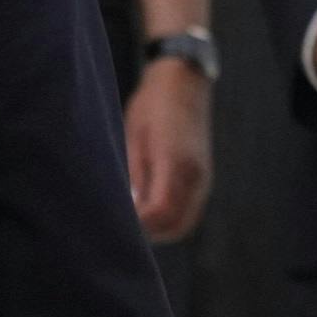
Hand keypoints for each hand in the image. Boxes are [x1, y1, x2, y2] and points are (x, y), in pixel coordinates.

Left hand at [124, 60, 212, 243]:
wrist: (183, 81)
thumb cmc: (151, 105)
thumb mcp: (132, 138)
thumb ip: (132, 178)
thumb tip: (122, 211)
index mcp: (175, 162)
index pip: (159, 212)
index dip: (137, 225)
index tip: (114, 224)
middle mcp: (195, 175)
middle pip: (174, 226)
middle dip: (147, 234)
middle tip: (119, 229)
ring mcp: (202, 178)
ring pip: (182, 223)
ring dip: (158, 230)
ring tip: (130, 222)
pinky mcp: (202, 178)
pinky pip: (187, 211)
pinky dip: (168, 219)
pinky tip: (145, 211)